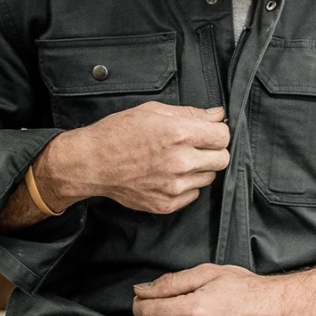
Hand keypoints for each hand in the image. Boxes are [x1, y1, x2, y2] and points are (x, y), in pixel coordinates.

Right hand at [41, 102, 229, 213]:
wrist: (92, 162)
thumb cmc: (120, 132)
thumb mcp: (154, 110)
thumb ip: (190, 113)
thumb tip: (218, 115)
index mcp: (179, 134)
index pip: (223, 136)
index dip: (217, 132)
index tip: (208, 131)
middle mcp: (180, 162)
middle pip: (222, 159)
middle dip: (214, 150)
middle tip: (197, 146)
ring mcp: (174, 186)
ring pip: (209, 178)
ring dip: (200, 168)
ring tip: (178, 160)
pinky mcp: (167, 204)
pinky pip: (194, 195)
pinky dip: (187, 185)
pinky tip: (169, 175)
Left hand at [132, 264, 292, 315]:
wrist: (275, 310)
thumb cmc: (245, 288)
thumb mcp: (208, 273)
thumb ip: (172, 282)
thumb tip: (143, 290)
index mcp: (195, 310)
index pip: (149, 313)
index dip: (140, 303)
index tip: (141, 297)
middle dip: (162, 311)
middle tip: (180, 298)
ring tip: (191, 315)